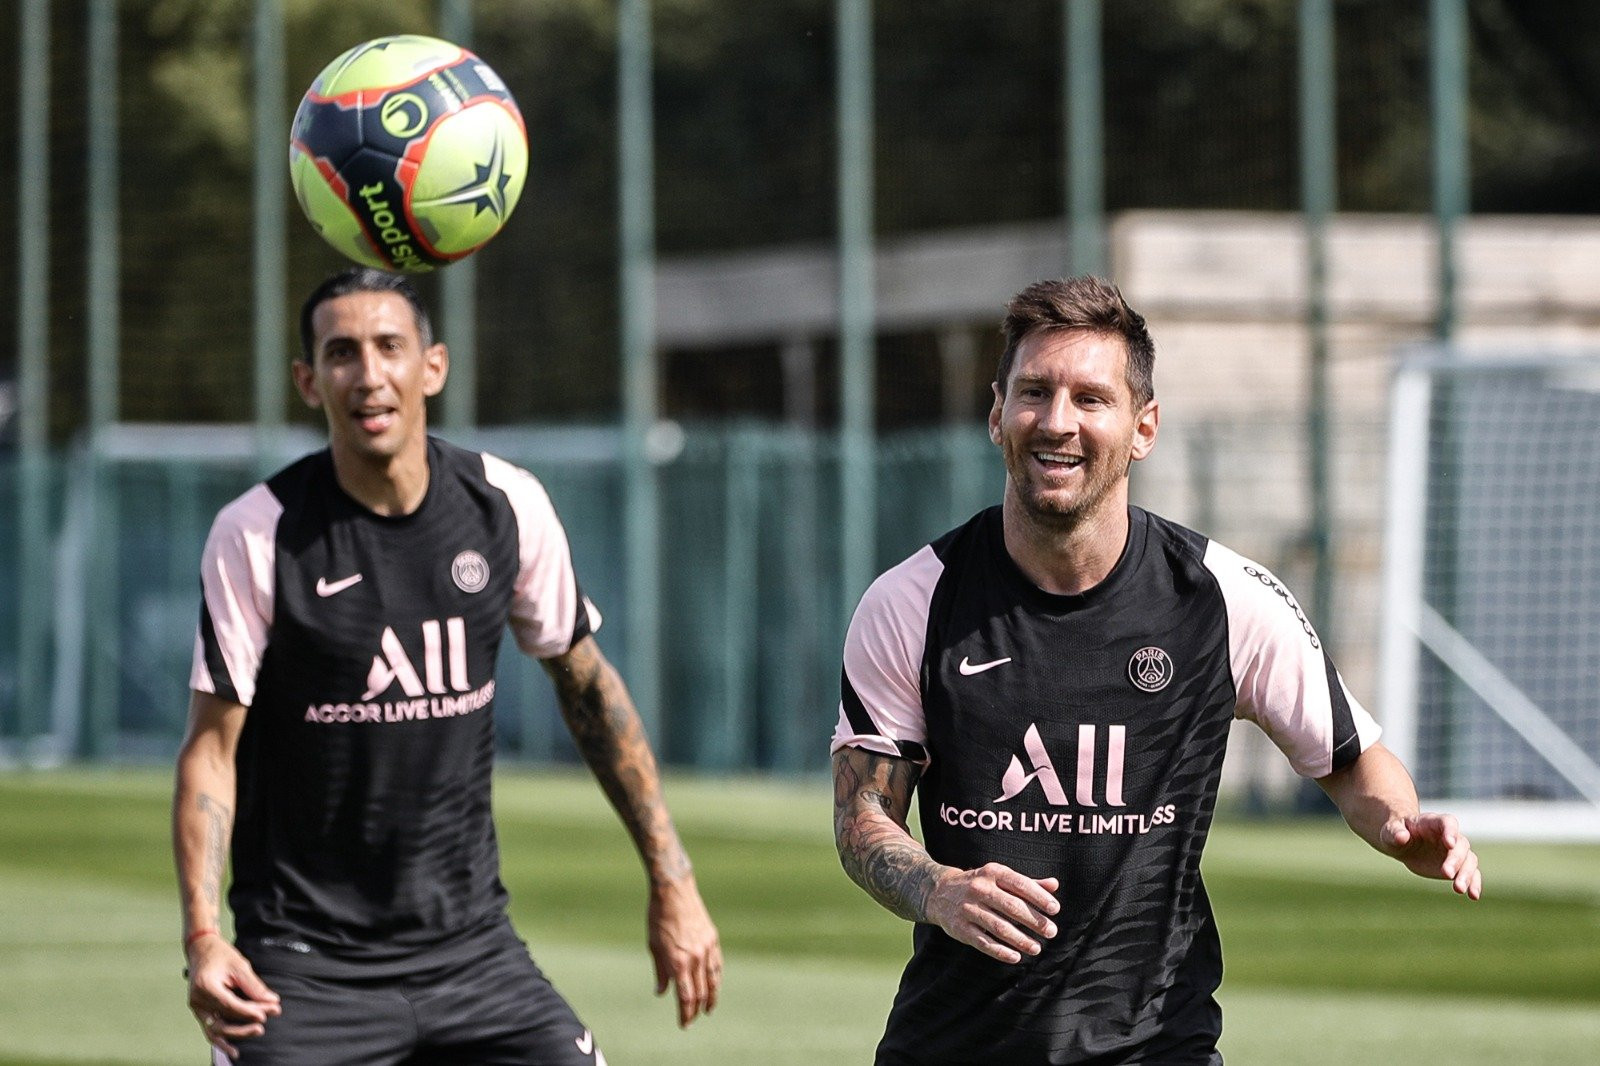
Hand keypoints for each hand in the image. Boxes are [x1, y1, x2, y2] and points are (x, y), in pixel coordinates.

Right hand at [186, 934, 281, 1058]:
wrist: (202, 950)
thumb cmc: (220, 955)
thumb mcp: (240, 966)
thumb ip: (254, 986)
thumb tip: (272, 1002)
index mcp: (205, 986)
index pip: (229, 1005)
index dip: (248, 1011)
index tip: (266, 1013)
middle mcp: (197, 1001)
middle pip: (223, 1020)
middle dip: (246, 1023)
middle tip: (265, 1020)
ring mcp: (197, 1008)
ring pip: (216, 1030)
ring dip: (237, 1035)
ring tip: (257, 1032)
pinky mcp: (201, 1012)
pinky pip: (211, 1030)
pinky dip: (222, 1041)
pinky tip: (234, 1050)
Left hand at [647, 873, 721, 1026]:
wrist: (674, 891)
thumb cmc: (658, 918)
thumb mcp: (653, 946)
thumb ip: (660, 972)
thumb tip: (661, 992)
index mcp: (677, 962)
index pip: (685, 997)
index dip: (685, 1013)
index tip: (684, 1024)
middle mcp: (695, 958)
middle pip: (699, 992)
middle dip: (695, 1009)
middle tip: (692, 1020)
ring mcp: (706, 948)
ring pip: (713, 980)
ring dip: (711, 997)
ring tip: (708, 1009)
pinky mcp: (712, 938)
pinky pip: (717, 964)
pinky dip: (716, 977)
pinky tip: (714, 984)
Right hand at [924, 863, 1060, 963]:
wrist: (938, 892)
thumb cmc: (979, 885)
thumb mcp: (999, 878)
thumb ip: (1027, 883)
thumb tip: (1054, 885)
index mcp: (992, 873)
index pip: (1020, 884)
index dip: (1039, 897)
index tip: (1055, 909)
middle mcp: (979, 888)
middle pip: (1011, 906)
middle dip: (1034, 921)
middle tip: (1051, 932)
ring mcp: (968, 908)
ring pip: (998, 927)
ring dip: (1020, 939)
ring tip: (1036, 948)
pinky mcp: (960, 928)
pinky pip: (983, 942)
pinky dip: (1000, 951)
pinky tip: (1015, 956)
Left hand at [1380, 812, 1482, 899]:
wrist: (1402, 844)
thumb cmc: (1395, 833)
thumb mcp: (1390, 831)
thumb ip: (1395, 833)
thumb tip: (1402, 837)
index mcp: (1433, 822)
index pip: (1448, 822)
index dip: (1451, 832)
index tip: (1450, 844)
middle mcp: (1449, 836)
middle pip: (1460, 846)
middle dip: (1455, 860)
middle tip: (1446, 874)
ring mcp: (1455, 851)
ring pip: (1469, 860)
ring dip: (1467, 874)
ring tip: (1459, 889)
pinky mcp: (1458, 866)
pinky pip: (1472, 873)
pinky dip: (1474, 883)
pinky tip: (1473, 896)